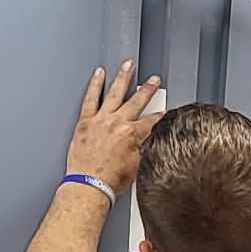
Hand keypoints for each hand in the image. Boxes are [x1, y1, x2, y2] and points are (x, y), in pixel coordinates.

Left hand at [65, 60, 161, 193]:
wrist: (89, 186)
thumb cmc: (110, 181)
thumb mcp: (137, 166)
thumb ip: (143, 148)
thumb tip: (147, 141)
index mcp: (133, 135)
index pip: (151, 121)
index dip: (160, 116)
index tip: (164, 111)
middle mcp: (118, 123)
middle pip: (136, 101)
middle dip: (147, 89)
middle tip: (154, 80)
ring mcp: (100, 120)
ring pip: (115, 93)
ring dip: (124, 77)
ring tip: (128, 65)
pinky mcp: (85, 121)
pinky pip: (91, 98)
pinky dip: (95, 85)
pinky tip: (99, 74)